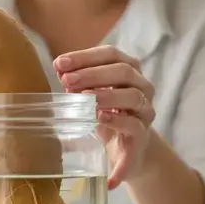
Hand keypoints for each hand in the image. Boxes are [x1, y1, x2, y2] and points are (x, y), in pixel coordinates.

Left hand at [54, 45, 155, 188]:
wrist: (127, 149)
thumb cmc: (108, 114)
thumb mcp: (91, 95)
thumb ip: (77, 81)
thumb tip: (60, 67)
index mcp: (129, 70)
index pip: (110, 54)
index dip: (85, 57)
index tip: (60, 63)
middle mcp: (141, 86)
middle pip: (123, 72)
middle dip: (93, 74)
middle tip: (68, 80)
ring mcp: (144, 111)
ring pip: (133, 97)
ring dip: (107, 95)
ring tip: (85, 98)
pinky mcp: (142, 135)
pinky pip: (134, 126)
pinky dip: (117, 121)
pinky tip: (100, 119)